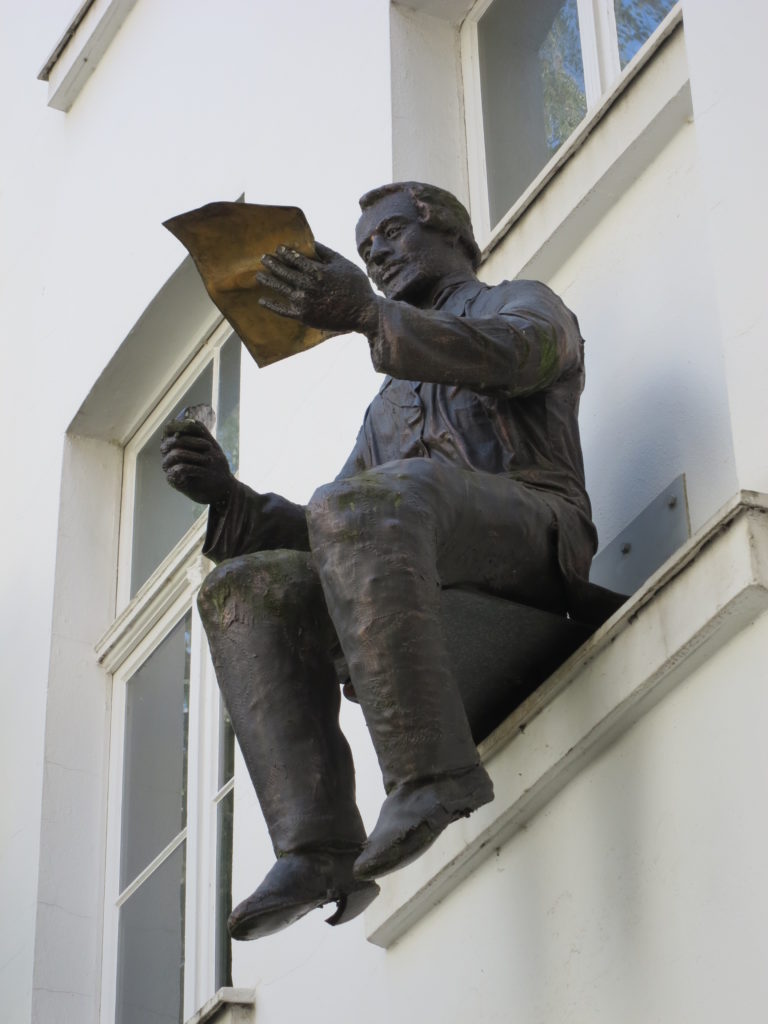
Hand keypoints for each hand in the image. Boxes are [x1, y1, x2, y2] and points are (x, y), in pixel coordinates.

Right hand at [161, 418, 233, 505]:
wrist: (222, 488)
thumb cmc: (215, 465)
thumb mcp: (210, 444)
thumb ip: (200, 431)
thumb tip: (189, 419)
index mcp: (176, 443)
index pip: (169, 429)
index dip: (181, 426)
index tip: (199, 430)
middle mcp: (169, 453)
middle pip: (172, 441)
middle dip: (192, 441)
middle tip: (209, 446)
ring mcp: (169, 467)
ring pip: (175, 454)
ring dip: (194, 455)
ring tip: (209, 460)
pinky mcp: (173, 480)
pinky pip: (179, 469)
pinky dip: (194, 467)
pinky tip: (203, 471)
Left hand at [257, 242, 379, 333]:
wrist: (363, 312)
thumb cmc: (356, 286)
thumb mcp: (342, 263)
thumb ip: (325, 252)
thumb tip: (311, 242)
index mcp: (316, 271)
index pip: (295, 259)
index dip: (284, 253)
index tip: (278, 249)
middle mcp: (307, 285)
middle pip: (284, 272)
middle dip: (272, 264)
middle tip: (263, 258)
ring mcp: (304, 301)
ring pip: (280, 288)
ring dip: (268, 280)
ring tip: (259, 275)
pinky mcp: (304, 316)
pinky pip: (283, 310)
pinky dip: (271, 305)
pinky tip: (262, 300)